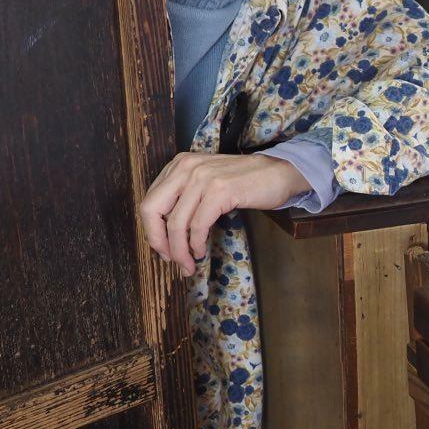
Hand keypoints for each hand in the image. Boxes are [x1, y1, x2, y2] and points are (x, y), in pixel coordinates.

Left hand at [138, 152, 311, 276]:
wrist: (279, 172)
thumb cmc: (244, 182)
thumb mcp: (206, 182)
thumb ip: (185, 199)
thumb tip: (164, 235)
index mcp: (179, 165)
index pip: (149, 201)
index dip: (152, 230)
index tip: (163, 249)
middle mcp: (187, 167)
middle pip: (152, 210)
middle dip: (157, 240)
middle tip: (169, 259)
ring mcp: (203, 177)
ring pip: (176, 223)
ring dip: (180, 251)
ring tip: (188, 264)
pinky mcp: (220, 191)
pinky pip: (198, 226)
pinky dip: (196, 244)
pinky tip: (201, 251)